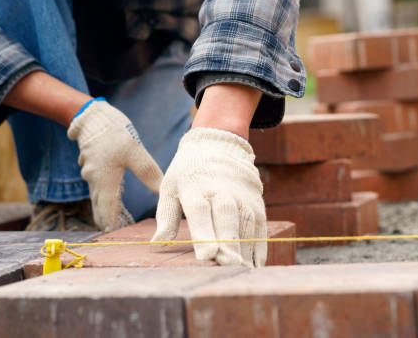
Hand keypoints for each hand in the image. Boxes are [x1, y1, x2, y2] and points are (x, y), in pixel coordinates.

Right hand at [67, 99, 162, 230]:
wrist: (91, 115)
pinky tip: (117, 197)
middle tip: (124, 233)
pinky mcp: (92, 166)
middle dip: (110, 222)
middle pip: (99, 210)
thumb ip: (149, 173)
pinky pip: (98, 187)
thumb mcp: (136, 153)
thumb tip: (163, 191)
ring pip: (99, 199)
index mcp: (104, 182)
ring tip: (122, 220)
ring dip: (108, 210)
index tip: (122, 239)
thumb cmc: (114, 133)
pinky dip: (106, 197)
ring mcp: (91, 174)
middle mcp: (94, 182)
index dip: (113, 228)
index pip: (106, 214)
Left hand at [151, 127, 266, 266]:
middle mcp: (222, 192)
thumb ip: (165, 216)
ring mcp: (242, 198)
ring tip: (240, 274)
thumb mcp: (170, 187)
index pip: (200, 212)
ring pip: (246, 226)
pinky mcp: (257, 203)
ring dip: (244, 251)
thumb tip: (157, 243)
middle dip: (228, 245)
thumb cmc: (188, 171)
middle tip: (227, 269)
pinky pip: (260, 228)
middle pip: (227, 220)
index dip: (205, 234)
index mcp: (196, 188)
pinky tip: (254, 266)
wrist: (219, 144)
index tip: (207, 256)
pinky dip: (258, 248)